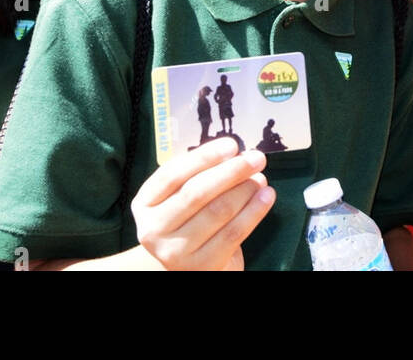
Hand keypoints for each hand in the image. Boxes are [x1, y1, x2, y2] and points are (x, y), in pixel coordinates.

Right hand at [131, 137, 274, 270]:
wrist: (190, 267)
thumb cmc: (190, 221)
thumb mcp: (182, 198)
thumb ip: (200, 175)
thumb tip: (237, 154)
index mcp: (145, 203)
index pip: (172, 174)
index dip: (204, 157)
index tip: (232, 145)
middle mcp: (153, 229)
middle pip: (196, 192)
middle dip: (231, 171)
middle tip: (256, 158)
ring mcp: (174, 252)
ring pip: (217, 211)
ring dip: (245, 190)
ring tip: (261, 178)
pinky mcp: (201, 266)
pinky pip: (233, 233)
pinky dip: (254, 211)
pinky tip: (267, 196)